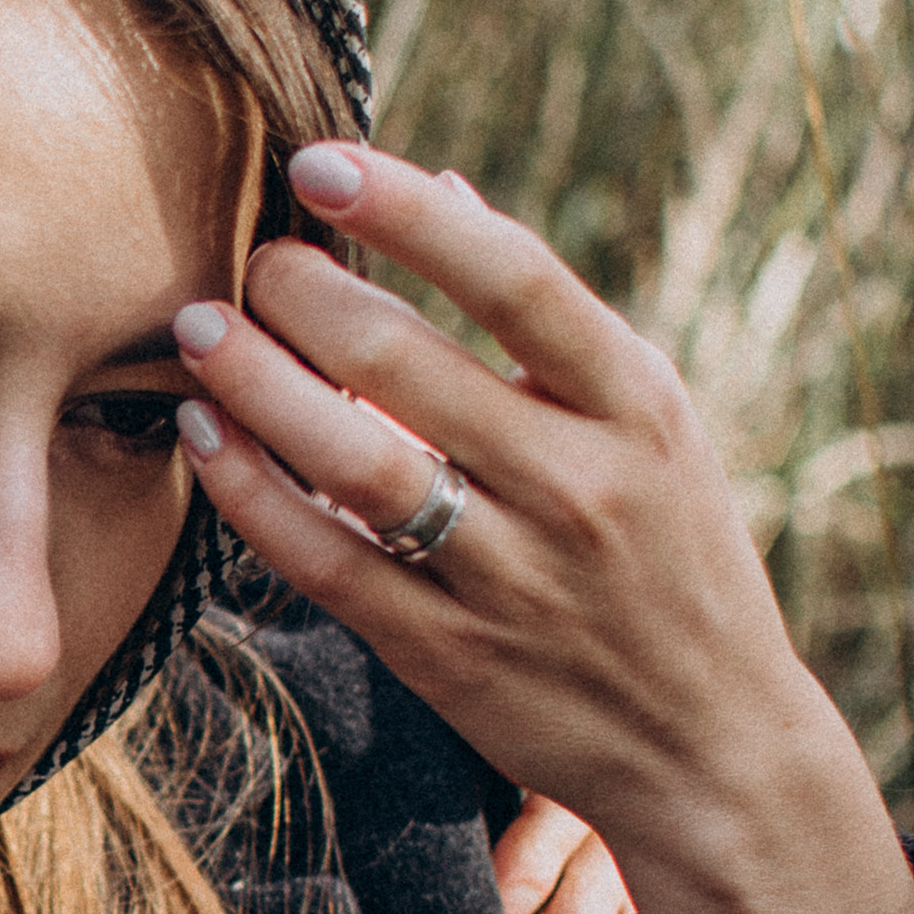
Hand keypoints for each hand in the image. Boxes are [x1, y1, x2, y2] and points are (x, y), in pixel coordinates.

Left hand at [173, 143, 913, 913]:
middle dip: (309, 298)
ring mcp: (514, 577)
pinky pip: (328, 562)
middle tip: (247, 258)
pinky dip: (255, 495)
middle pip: (415, 368)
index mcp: (638, 409)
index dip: (409, 216)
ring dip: (263, 388)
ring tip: (199, 331)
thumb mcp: (653, 429)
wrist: (713, 747)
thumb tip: (442, 192)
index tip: (322, 166)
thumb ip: (546, 323)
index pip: (517, 281)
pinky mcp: (449, 655)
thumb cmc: (671, 560)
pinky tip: (206, 436)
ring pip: (359, 465)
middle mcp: (581, 487)